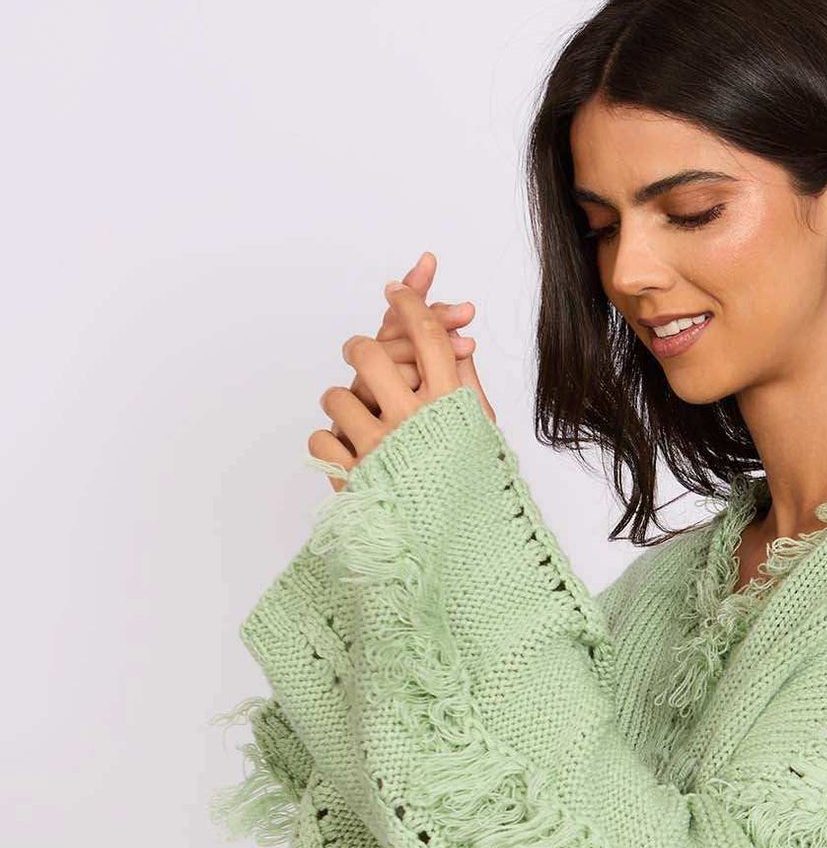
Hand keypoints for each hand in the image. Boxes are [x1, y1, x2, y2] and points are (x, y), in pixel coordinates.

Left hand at [310, 253, 493, 490]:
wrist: (459, 557)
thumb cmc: (474, 494)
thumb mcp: (482, 436)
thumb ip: (466, 387)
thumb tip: (456, 343)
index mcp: (451, 408)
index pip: (427, 336)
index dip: (411, 304)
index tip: (397, 290)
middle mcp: (413, 423)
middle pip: (372, 354)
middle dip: (361, 347)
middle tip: (359, 352)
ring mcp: (380, 450)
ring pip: (337, 396)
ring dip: (341, 401)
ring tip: (353, 416)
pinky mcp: (353, 478)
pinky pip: (322, 439)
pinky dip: (330, 443)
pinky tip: (347, 452)